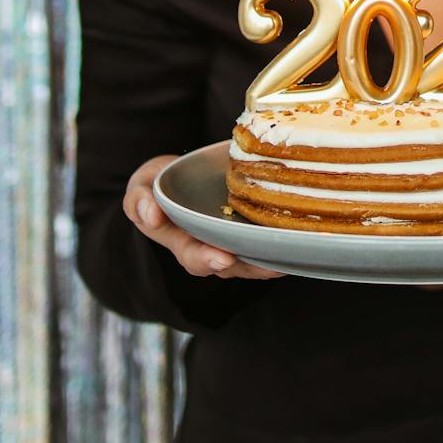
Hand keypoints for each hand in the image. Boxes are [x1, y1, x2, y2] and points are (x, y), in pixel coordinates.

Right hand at [124, 155, 284, 279]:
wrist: (178, 176)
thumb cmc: (158, 184)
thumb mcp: (140, 186)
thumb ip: (139, 200)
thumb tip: (149, 214)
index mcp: (181, 241)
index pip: (194, 256)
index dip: (208, 259)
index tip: (223, 258)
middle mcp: (210, 247)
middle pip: (232, 265)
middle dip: (250, 265)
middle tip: (272, 265)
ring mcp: (232, 240)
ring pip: (254, 256)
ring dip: (274, 258)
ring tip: (294, 253)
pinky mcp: (250, 229)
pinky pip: (267, 241)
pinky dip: (283, 242)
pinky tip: (303, 236)